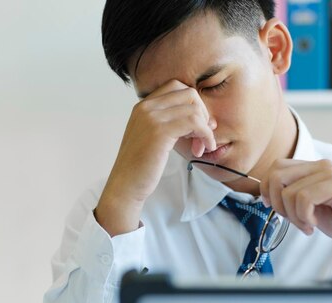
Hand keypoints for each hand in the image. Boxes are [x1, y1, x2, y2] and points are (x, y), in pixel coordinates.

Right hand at [95, 80, 216, 235]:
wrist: (125, 185)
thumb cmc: (141, 166)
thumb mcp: (154, 137)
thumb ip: (172, 123)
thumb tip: (206, 118)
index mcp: (143, 106)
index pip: (177, 87)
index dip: (193, 105)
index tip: (197, 127)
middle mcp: (146, 107)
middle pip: (188, 93)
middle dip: (202, 113)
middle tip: (201, 137)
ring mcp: (151, 117)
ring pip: (193, 108)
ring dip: (204, 128)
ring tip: (200, 147)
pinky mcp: (159, 132)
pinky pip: (194, 123)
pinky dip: (205, 135)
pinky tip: (202, 149)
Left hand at [260, 159, 331, 272]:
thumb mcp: (312, 207)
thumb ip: (293, 198)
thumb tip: (266, 198)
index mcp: (313, 168)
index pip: (276, 167)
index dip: (266, 189)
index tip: (273, 208)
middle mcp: (320, 165)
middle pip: (275, 174)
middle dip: (274, 202)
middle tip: (290, 219)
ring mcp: (329, 173)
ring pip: (288, 190)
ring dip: (292, 215)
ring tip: (307, 225)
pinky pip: (303, 198)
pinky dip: (303, 217)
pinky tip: (314, 225)